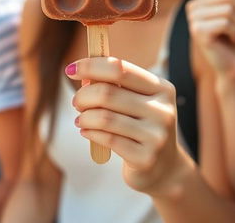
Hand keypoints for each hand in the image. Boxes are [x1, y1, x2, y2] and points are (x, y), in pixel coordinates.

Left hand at [66, 57, 190, 195]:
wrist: (164, 168)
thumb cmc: (140, 125)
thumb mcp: (135, 100)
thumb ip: (113, 84)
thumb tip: (81, 71)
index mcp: (162, 88)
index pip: (120, 68)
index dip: (91, 66)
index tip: (70, 69)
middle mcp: (162, 110)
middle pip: (108, 92)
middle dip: (84, 96)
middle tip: (76, 102)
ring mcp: (156, 136)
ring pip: (104, 117)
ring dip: (84, 116)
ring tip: (81, 119)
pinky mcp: (145, 158)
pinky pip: (107, 138)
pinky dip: (90, 132)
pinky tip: (86, 131)